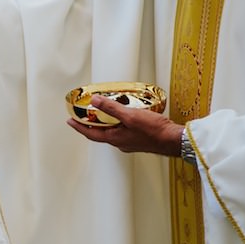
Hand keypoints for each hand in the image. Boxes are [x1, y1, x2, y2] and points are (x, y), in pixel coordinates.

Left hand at [67, 94, 182, 156]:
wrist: (174, 140)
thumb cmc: (154, 131)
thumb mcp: (130, 116)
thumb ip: (111, 108)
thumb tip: (95, 100)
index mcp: (115, 139)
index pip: (91, 134)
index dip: (79, 127)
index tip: (70, 121)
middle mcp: (120, 143)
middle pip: (100, 133)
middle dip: (90, 125)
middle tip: (83, 116)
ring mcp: (130, 142)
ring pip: (111, 132)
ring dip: (104, 124)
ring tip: (101, 113)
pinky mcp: (139, 140)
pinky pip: (122, 131)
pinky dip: (117, 124)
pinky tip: (123, 117)